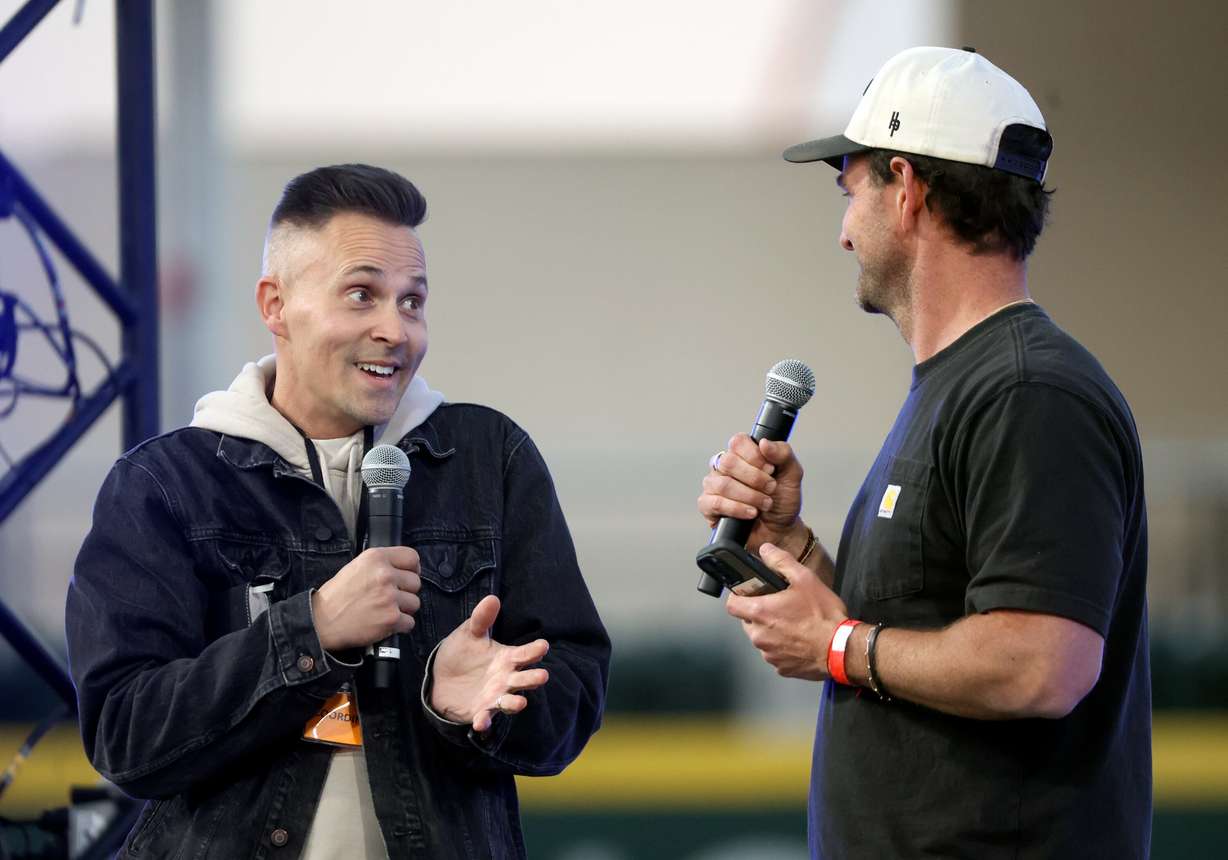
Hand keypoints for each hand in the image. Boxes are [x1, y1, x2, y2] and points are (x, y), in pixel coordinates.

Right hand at [311, 546, 420, 650]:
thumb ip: (380, 564)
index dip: (412, 569)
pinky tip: (385, 624)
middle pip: (415, 582)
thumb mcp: (356, 567)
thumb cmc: (336, 597)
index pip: (412, 557)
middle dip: (405, 592)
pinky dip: (400, 626)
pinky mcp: (391, 618)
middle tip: (390, 598)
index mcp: (376, 558)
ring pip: (414, 603)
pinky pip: (410, 622)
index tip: (408, 576)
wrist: (322, 622)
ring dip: (403, 610)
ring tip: (385, 611)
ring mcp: (389, 597)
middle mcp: (385, 575)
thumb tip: (401, 569)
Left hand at [430, 595, 549, 731]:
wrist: (440, 679)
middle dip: (533, 678)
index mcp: (506, 658)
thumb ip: (481, 619)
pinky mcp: (480, 712)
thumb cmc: (461, 654)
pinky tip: (480, 722)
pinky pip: (485, 717)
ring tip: (520, 703)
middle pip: (524, 679)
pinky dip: (484, 721)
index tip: (543, 645)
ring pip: (510, 702)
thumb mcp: (469, 634)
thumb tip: (492, 598)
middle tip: (543, 676)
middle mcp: (505, 679)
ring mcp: (494, 697)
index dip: (534, 650)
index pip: (524, 654)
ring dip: (515, 703)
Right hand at [698, 434, 808, 555]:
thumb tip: (764, 442)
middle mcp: (724, 467)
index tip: (771, 469)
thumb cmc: (783, 501)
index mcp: (742, 454)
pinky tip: (750, 513)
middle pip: (728, 462)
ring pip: (722, 484)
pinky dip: (736, 509)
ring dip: (749, 496)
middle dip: (755, 479)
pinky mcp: (708, 506)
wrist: (781, 530)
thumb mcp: (792, 474)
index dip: (755, 456)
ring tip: (764, 504)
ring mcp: (714, 486)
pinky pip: (714, 503)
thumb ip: (783, 454)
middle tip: (770, 488)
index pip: (738, 442)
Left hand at [725, 542, 847, 679]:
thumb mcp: (804, 579)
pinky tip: (799, 640)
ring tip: (793, 624)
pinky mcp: (781, 668)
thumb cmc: (823, 615)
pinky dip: (782, 647)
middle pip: (747, 622)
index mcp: (760, 613)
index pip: (731, 604)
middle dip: (759, 613)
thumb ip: (781, 562)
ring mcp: (769, 655)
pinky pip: (775, 654)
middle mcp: (759, 636)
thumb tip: (765, 550)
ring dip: (771, 631)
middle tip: (780, 606)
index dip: (738, 596)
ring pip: (761, 638)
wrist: (842, 649)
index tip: (749, 594)